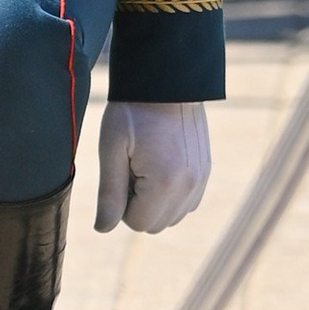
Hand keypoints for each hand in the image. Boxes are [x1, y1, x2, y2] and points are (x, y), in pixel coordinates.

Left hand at [94, 100, 210, 234]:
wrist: (167, 80)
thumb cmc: (133, 111)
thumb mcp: (112, 149)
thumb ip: (109, 194)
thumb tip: (102, 229)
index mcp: (165, 184)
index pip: (137, 223)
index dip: (121, 203)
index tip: (121, 172)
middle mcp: (190, 187)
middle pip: (156, 224)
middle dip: (138, 204)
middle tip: (131, 167)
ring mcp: (202, 179)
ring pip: (173, 215)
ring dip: (155, 200)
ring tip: (146, 163)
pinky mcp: (206, 171)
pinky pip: (187, 202)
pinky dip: (171, 193)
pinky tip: (160, 163)